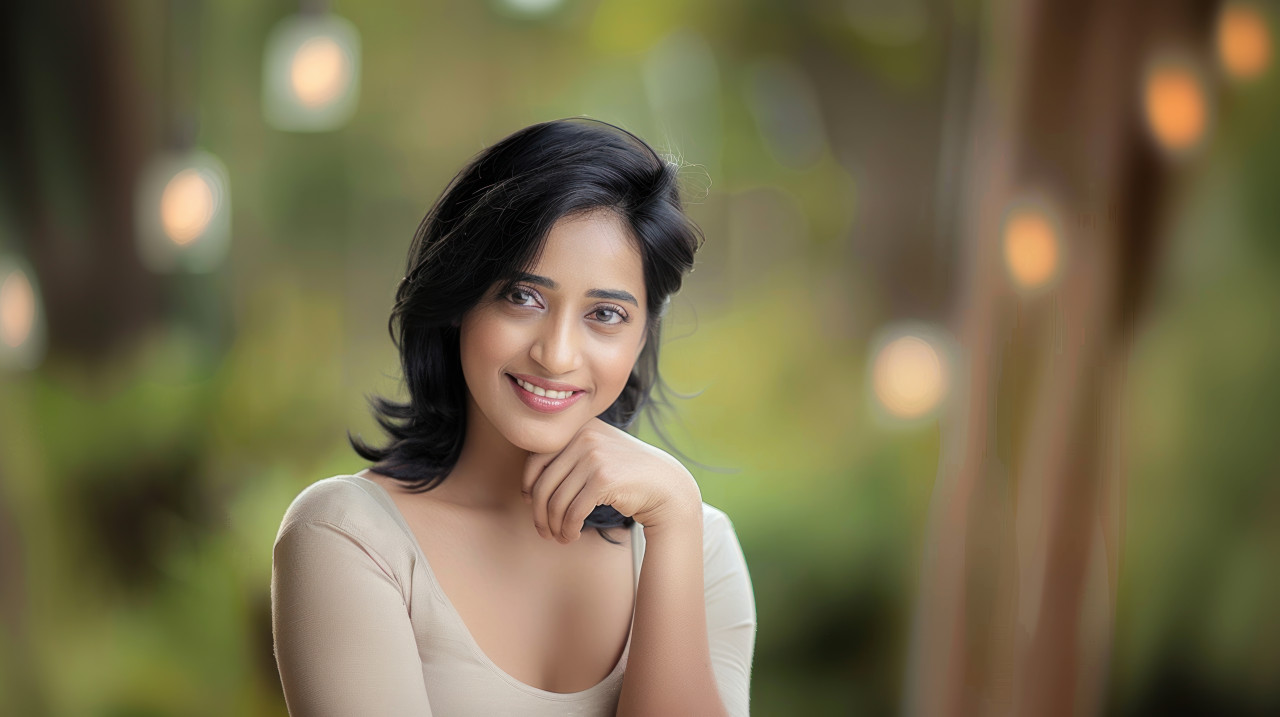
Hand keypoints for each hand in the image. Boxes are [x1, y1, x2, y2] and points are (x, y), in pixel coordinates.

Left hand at [523, 418, 700, 542]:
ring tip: (560, 537)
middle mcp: (584, 437)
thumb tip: (528, 488)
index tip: (531, 503)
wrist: (665, 485)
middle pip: (543, 484)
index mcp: (578, 428)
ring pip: (556, 502)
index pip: (535, 459)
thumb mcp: (596, 453)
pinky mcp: (603, 479)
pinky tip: (572, 535)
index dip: (528, 486)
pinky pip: (573, 512)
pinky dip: (568, 529)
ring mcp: (594, 456)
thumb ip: (568, 458)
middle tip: (544, 531)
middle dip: (539, 514)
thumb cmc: (626, 474)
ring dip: (554, 526)